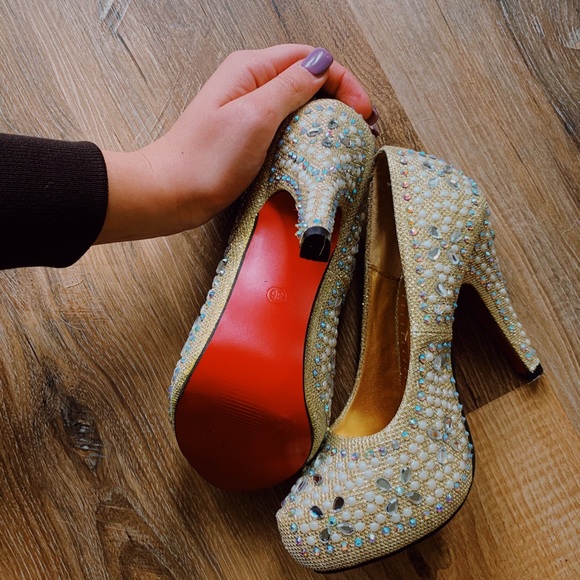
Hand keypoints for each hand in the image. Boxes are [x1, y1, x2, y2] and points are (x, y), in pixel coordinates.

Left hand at [96, 45, 374, 243]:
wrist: (172, 194)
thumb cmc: (205, 159)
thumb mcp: (255, 116)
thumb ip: (290, 87)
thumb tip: (321, 64)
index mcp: (251, 70)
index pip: (309, 59)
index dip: (342, 81)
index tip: (361, 110)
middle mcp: (250, 85)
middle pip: (306, 80)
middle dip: (338, 99)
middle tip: (359, 127)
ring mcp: (248, 111)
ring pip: (298, 105)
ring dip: (324, 118)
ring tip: (344, 139)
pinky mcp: (248, 136)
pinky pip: (285, 127)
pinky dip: (306, 135)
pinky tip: (316, 150)